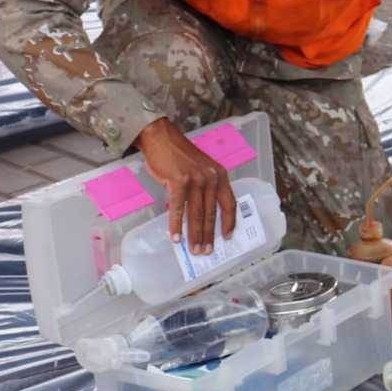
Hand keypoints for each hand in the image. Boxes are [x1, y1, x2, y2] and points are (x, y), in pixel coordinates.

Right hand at [133, 118, 236, 254]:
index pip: (229, 203)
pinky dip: (177, 225)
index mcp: (220, 175)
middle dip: (209, 235)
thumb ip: (205, 187)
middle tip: (207, 251)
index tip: (227, 237)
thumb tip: (202, 214)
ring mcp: (195, 180)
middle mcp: (211, 178)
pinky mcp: (179, 182)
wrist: (161, 139)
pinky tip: (176, 238)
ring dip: (195, 235)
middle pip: (212, 213)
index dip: (229, 222)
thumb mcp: (201, 169)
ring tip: (194, 250)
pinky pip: (178, 209)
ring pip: (196, 214)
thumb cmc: (179, 155)